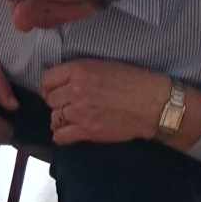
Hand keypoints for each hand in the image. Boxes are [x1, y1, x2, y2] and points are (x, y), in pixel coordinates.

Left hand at [41, 59, 168, 145]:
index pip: (47, 79)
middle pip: (50, 99)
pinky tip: (69, 132)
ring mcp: (79, 112)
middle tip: (69, 104)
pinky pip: (61, 136)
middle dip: (58, 102)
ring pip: (54, 118)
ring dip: (60, 118)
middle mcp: (75, 90)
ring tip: (71, 118)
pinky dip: (61, 135)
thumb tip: (65, 81)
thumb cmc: (134, 82)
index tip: (56, 90)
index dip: (50, 86)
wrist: (152, 103)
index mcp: (79, 70)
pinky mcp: (87, 131)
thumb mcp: (104, 65)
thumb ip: (81, 72)